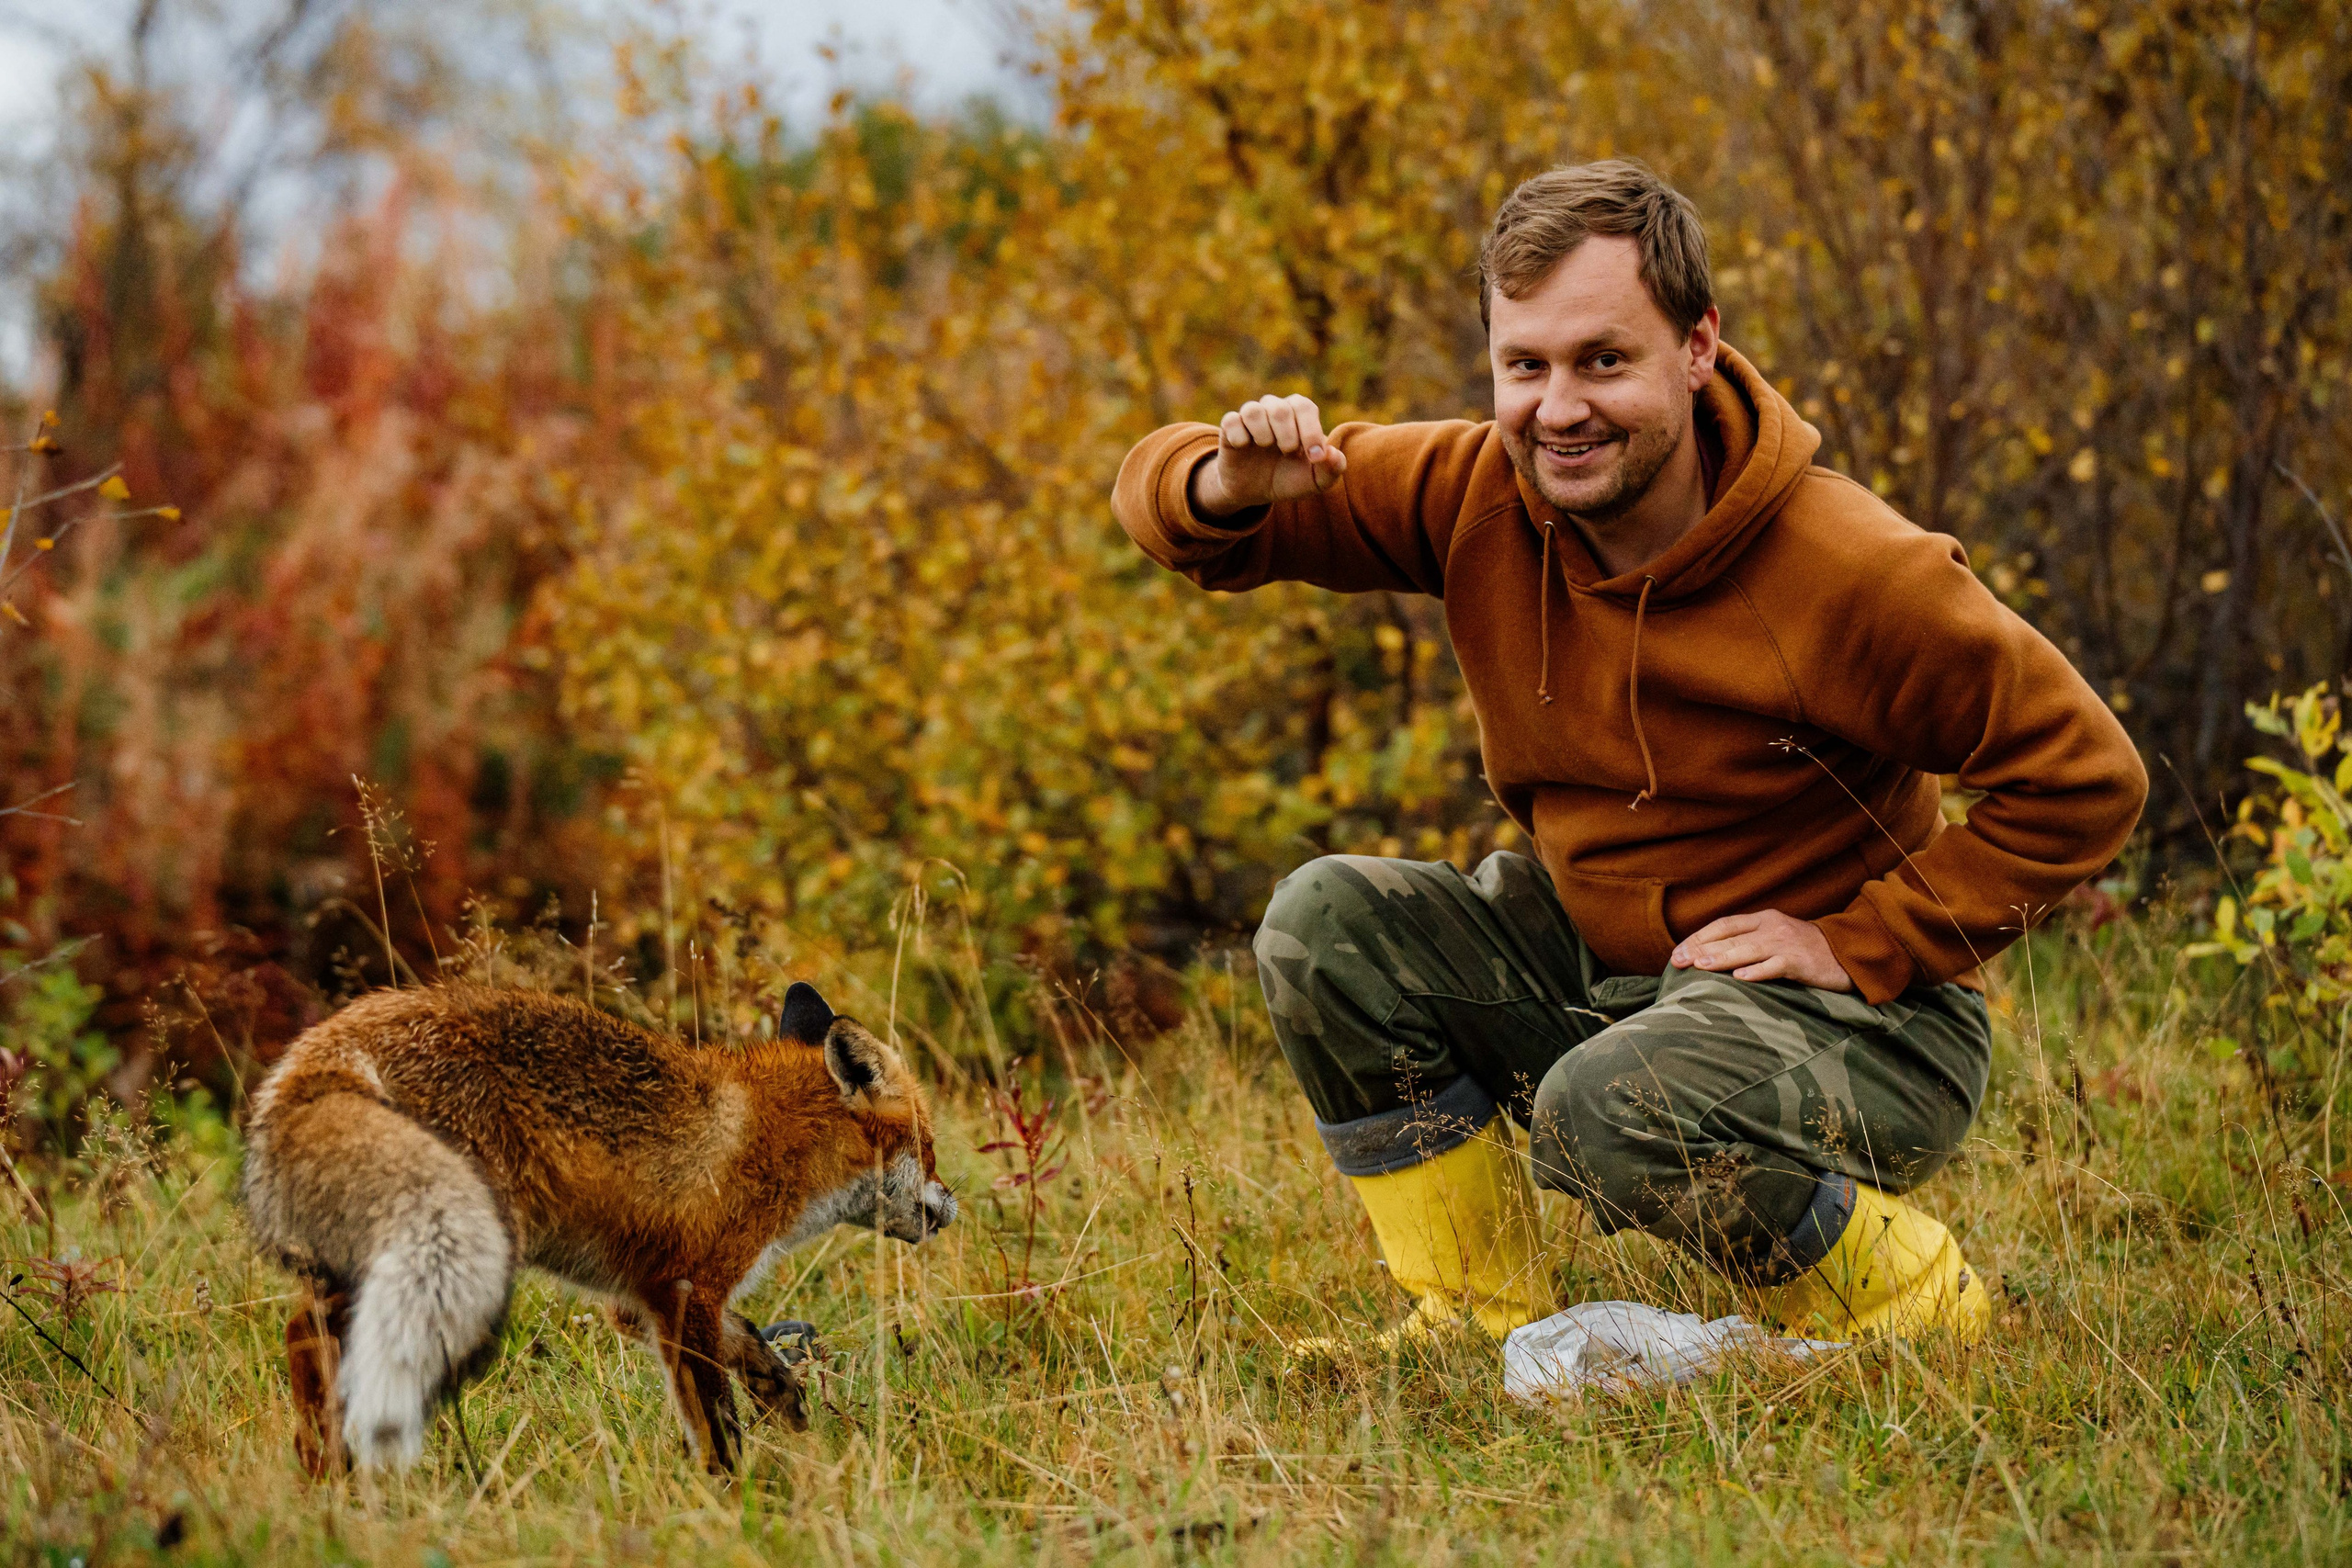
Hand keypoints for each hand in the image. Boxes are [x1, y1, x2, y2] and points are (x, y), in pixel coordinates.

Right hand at [1190, 393, 1347, 516]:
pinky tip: (1244, 448)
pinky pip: (1231, 420)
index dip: (1310, 431)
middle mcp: (1274, 410)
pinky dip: (1240, 437)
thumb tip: (1331, 453)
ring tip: (1266, 447)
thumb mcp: (1315, 481)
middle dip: (1287, 434)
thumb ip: (1332, 469)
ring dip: (1263, 434)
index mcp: (1298, 415)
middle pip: (1279, 408)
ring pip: (1253, 410)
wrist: (1255, 492)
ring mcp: (1251, 418)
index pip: (1304, 406)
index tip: (1314, 457)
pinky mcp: (1230, 428)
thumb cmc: (1289, 478)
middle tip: (1288, 452)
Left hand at [1670, 910, 1855, 991]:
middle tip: (1677, 962)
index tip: (1677, 952)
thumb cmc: (1806, 950)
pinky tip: (1741, 978)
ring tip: (1699, 966)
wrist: (1848, 952)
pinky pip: (1776, 966)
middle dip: (1701, 948)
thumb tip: (1709, 955)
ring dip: (1722, 958)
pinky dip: (1758, 972)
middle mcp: (1772, 927)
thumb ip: (1748, 941)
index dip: (1698, 937)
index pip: (1723, 925)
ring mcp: (1786, 944)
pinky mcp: (1802, 962)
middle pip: (1730, 937)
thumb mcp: (1775, 937)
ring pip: (1748, 950)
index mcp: (1763, 920)